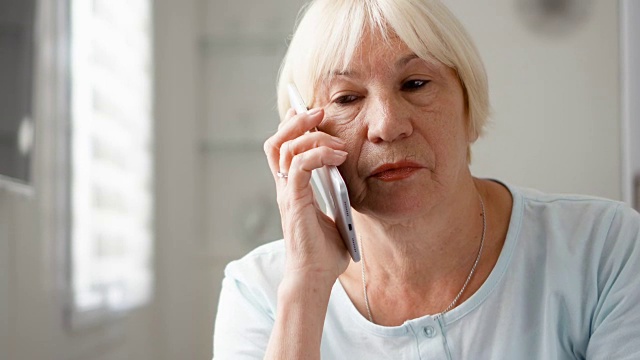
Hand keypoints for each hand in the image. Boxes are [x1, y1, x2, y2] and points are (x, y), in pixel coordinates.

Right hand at [264, 107, 350, 284]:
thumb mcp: (336, 217)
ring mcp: (287, 194)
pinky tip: (337, 157)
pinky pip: (299, 166)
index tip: (310, 112)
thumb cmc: (324, 253)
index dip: (291, 126)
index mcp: (292, 189)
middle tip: (320, 112)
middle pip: (277, 141)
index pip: (281, 148)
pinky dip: (317, 154)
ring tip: (334, 139)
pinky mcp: (294, 202)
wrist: (315, 278)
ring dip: (311, 135)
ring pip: (285, 148)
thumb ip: (338, 198)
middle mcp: (284, 188)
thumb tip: (351, 182)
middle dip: (297, 121)